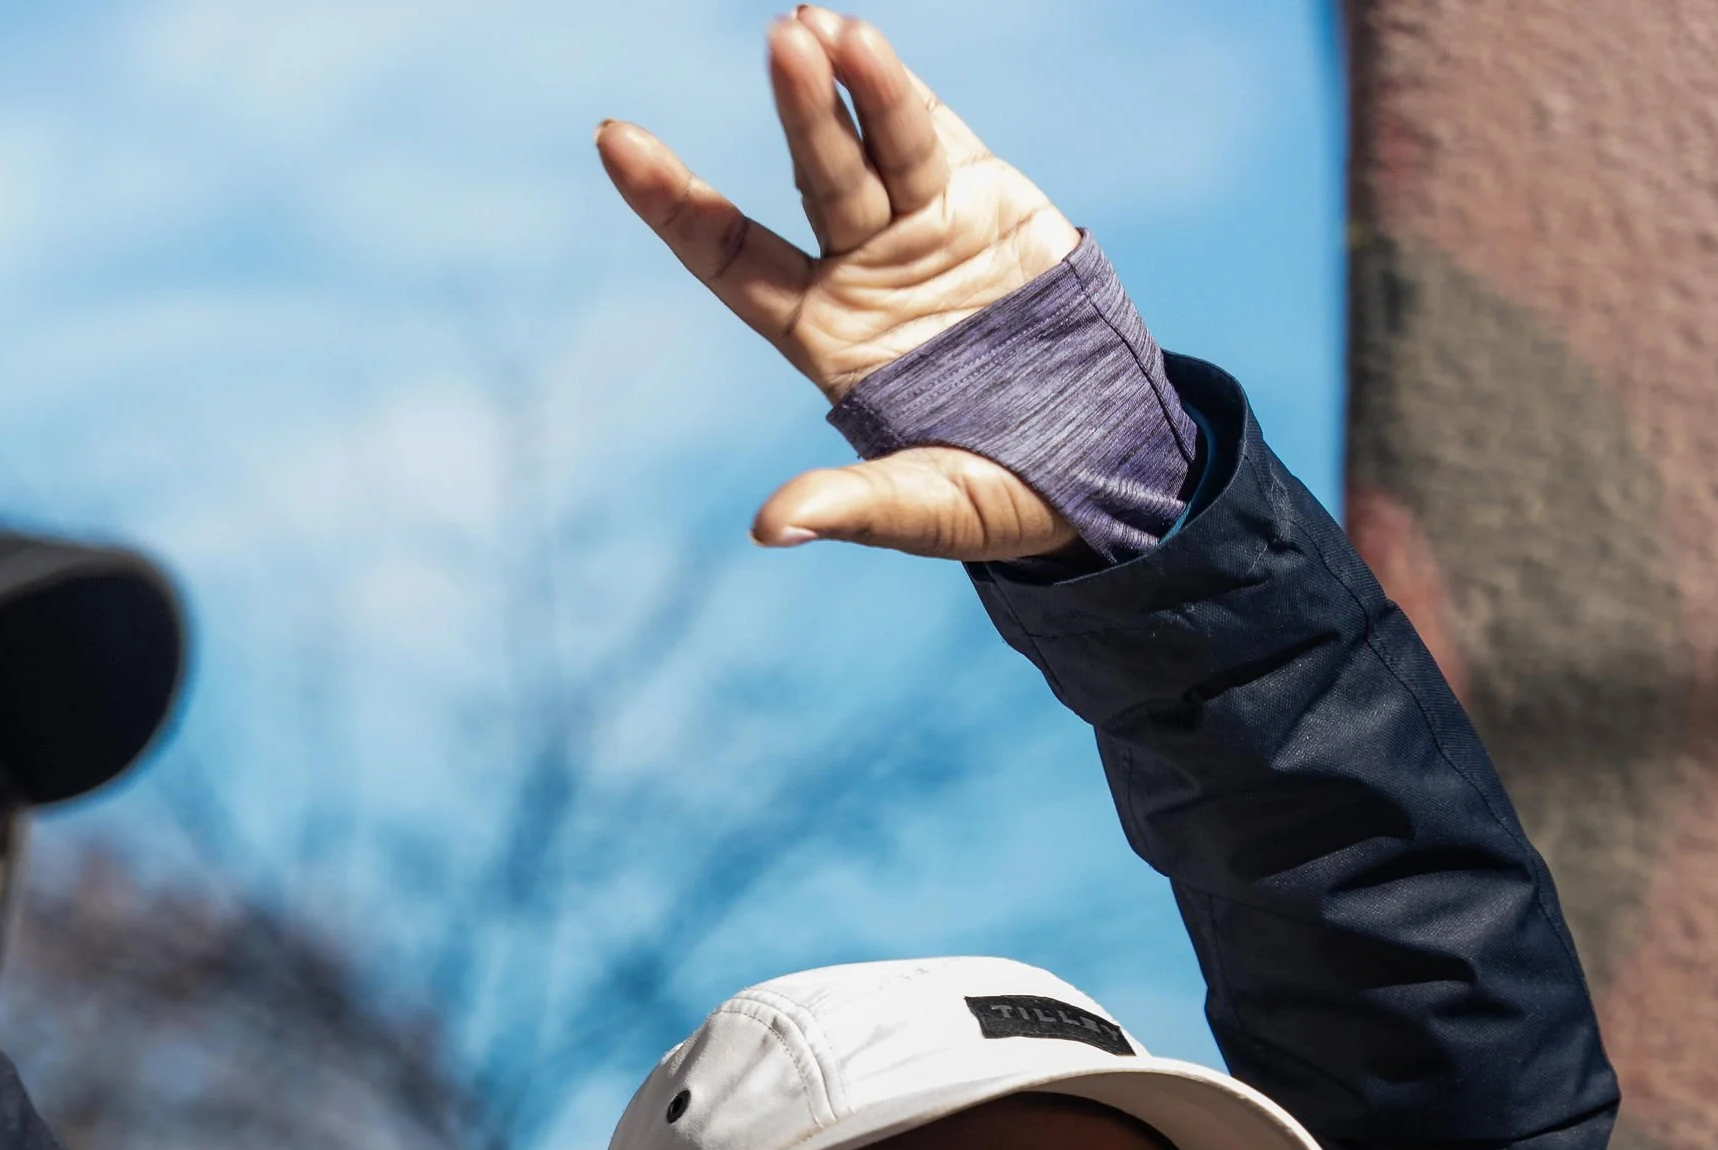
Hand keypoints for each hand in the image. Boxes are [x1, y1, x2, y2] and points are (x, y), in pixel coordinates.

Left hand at [599, 8, 1078, 562]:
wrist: (1102, 453)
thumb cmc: (1002, 495)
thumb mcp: (927, 510)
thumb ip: (853, 506)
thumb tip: (768, 530)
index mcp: (824, 336)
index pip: (730, 259)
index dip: (674, 203)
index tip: (615, 139)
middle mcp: (858, 268)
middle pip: (812, 179)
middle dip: (798, 113)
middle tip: (783, 43)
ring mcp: (916, 225)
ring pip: (871, 144)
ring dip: (846, 84)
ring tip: (818, 27)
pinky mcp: (977, 197)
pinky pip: (925, 132)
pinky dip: (893, 88)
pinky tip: (855, 39)